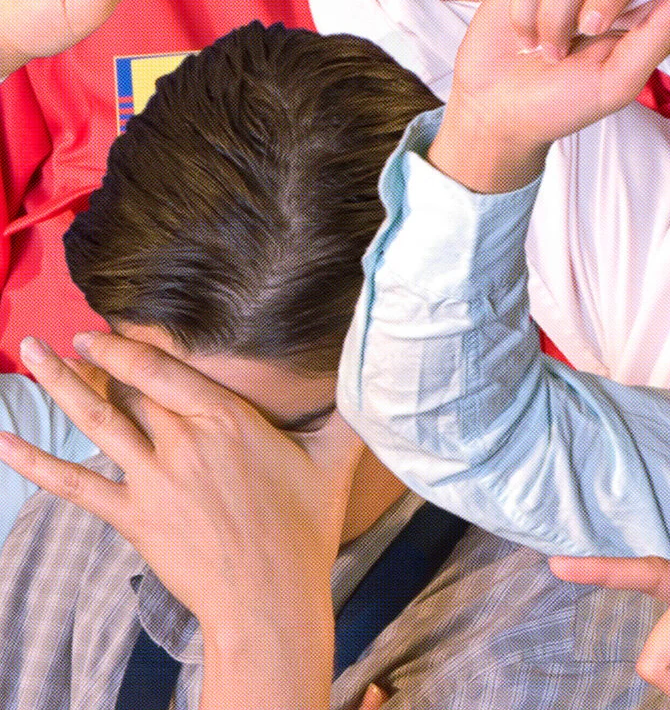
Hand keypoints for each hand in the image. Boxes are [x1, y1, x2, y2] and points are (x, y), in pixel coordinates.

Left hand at [0, 334, 360, 644]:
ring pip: (95, 421)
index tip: (106, 327)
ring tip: (28, 353)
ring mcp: (153, 479)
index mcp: (228, 421)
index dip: (130, 345)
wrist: (269, 599)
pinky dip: (35, 462)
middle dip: (89, 358)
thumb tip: (375, 374)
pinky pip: (74, 484)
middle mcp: (184, 441)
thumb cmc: (305, 530)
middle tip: (54, 335)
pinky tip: (6, 441)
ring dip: (57, 386)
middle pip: (126, 390)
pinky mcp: (132, 516)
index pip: (166, 370)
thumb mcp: (335, 463)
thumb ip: (349, 412)